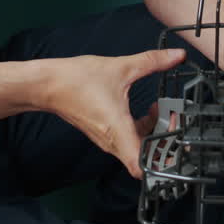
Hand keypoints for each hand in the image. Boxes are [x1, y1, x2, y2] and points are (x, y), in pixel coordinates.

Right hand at [43, 49, 185, 178]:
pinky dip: (141, 129)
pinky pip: (128, 140)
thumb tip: (177, 56)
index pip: (142, 167)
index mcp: (118, 131)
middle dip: (164, 142)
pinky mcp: (103, 133)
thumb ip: (152, 61)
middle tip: (172, 119)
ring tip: (160, 110)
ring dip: (153, 134)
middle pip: (145, 159)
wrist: (46, 85)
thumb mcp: (120, 67)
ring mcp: (107, 140)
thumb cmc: (77, 80)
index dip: (162, 160)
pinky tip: (145, 109)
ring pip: (137, 149)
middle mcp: (113, 142)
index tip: (175, 139)